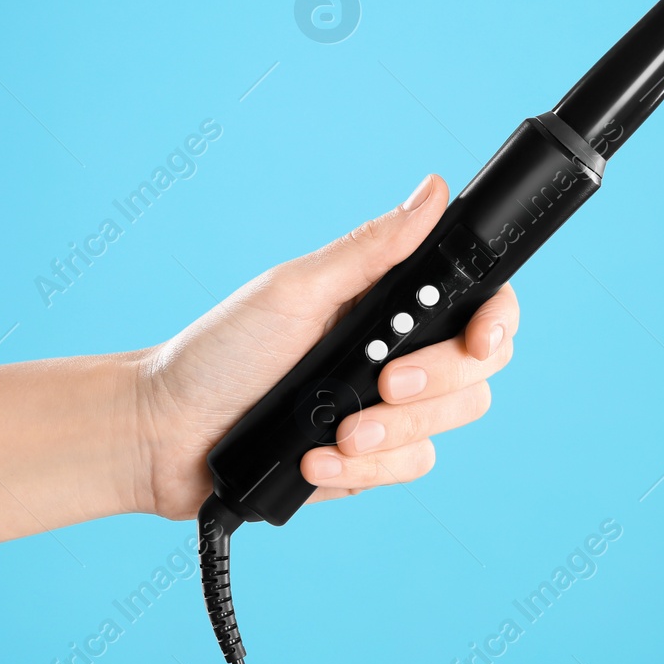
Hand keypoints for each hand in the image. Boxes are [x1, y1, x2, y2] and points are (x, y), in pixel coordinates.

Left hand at [131, 174, 518, 519]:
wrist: (166, 435)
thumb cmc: (219, 351)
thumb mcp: (296, 290)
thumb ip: (372, 249)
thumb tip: (431, 191)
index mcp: (388, 305)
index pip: (479, 305)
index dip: (497, 322)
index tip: (479, 339)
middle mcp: (398, 354)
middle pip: (477, 372)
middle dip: (435, 384)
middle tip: (381, 384)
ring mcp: (387, 412)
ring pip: (447, 427)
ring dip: (394, 434)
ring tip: (337, 435)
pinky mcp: (370, 464)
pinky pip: (408, 470)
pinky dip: (364, 471)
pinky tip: (318, 462)